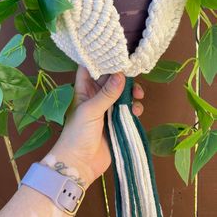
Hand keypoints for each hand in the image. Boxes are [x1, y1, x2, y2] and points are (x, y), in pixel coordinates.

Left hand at [42, 65, 144, 188]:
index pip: (91, 68)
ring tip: (139, 96)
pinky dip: (134, 108)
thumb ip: (107, 93)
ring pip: (122, 93)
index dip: (101, 60)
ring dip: (131, 93)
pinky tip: (137, 111)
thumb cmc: (78, 133)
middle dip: (123, 77)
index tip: (116, 53)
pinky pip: (128, 109)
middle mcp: (96, 96)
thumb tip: (121, 74)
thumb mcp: (91, 110)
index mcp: (85, 89)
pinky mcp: (117, 120)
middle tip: (135, 77)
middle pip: (111, 79)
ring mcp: (107, 108)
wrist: (80, 163)